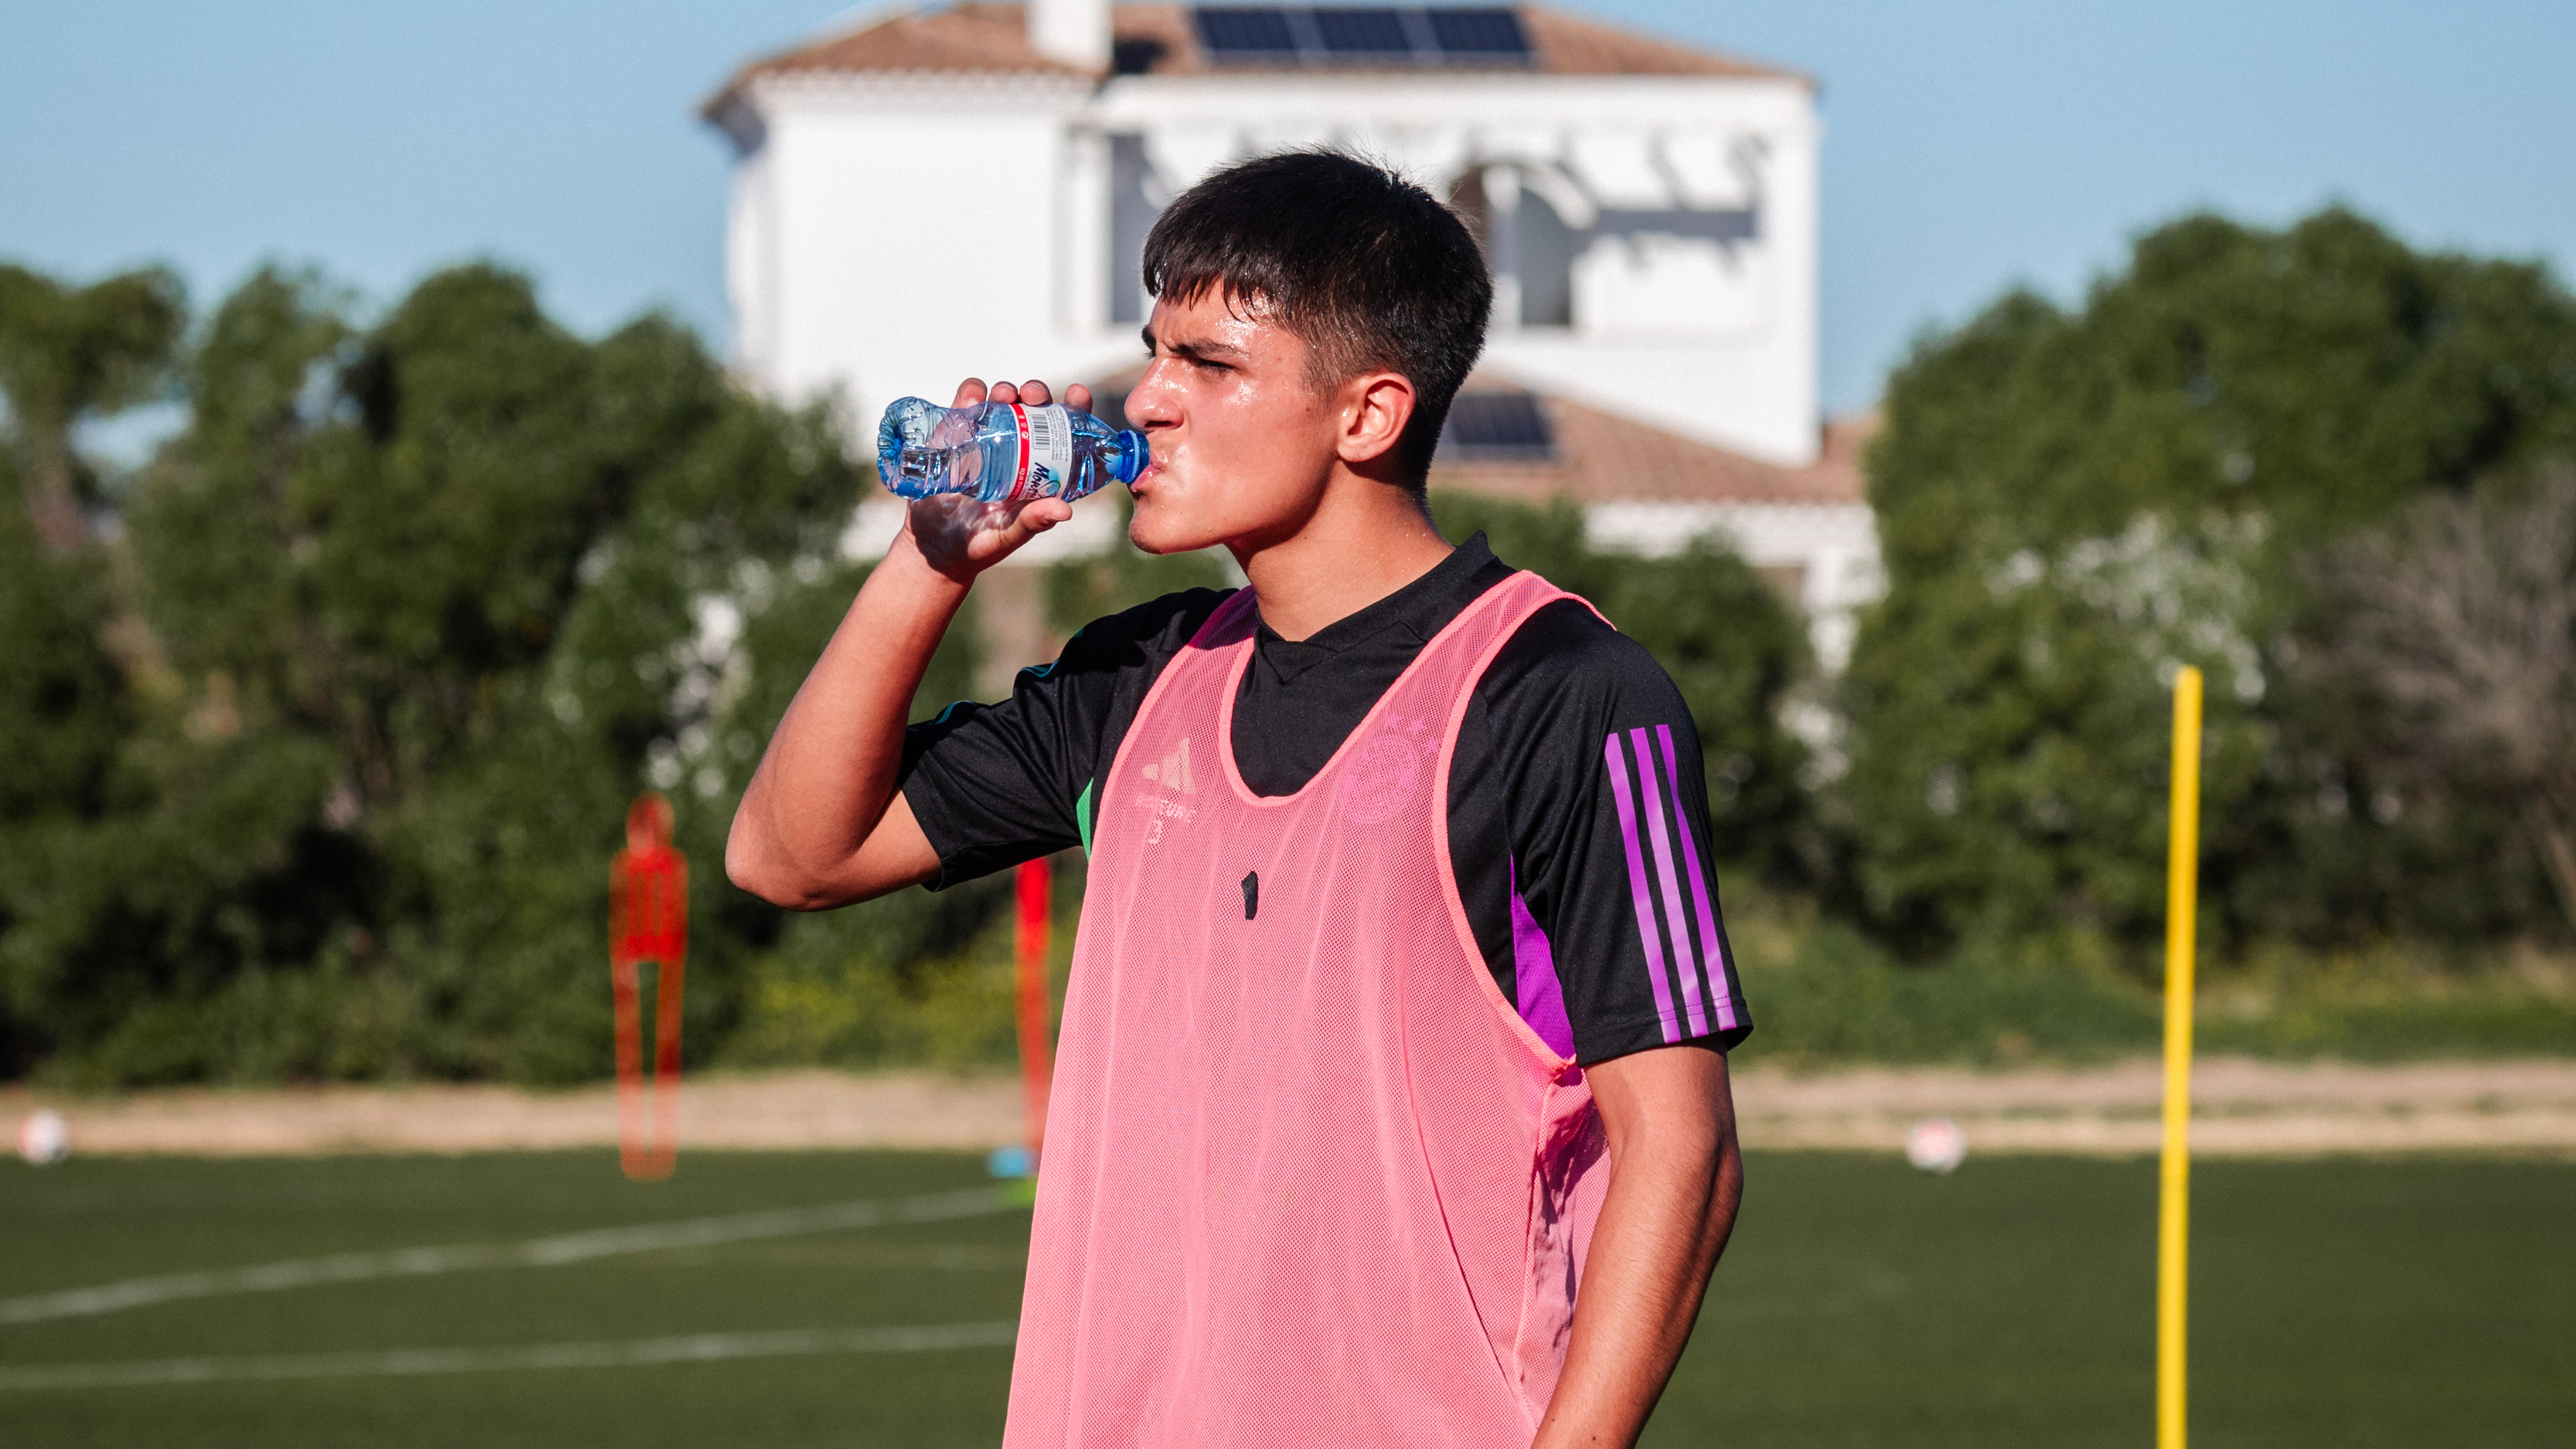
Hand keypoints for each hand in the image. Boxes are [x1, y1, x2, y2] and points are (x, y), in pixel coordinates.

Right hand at [903, 378, 1093, 584]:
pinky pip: (964, 405)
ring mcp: (985, 439)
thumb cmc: (980, 544)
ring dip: (1005, 391)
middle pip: (1033, 409)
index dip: (1076, 410)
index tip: (1079, 394)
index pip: (1065, 433)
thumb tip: (1066, 510)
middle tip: (1032, 396)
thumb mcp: (1009, 533)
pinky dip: (970, 394)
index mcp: (1039, 470)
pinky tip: (973, 398)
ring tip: (1003, 396)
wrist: (934, 547)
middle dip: (1037, 394)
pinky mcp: (954, 436)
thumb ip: (1034, 521)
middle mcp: (1016, 449)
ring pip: (1001, 401)